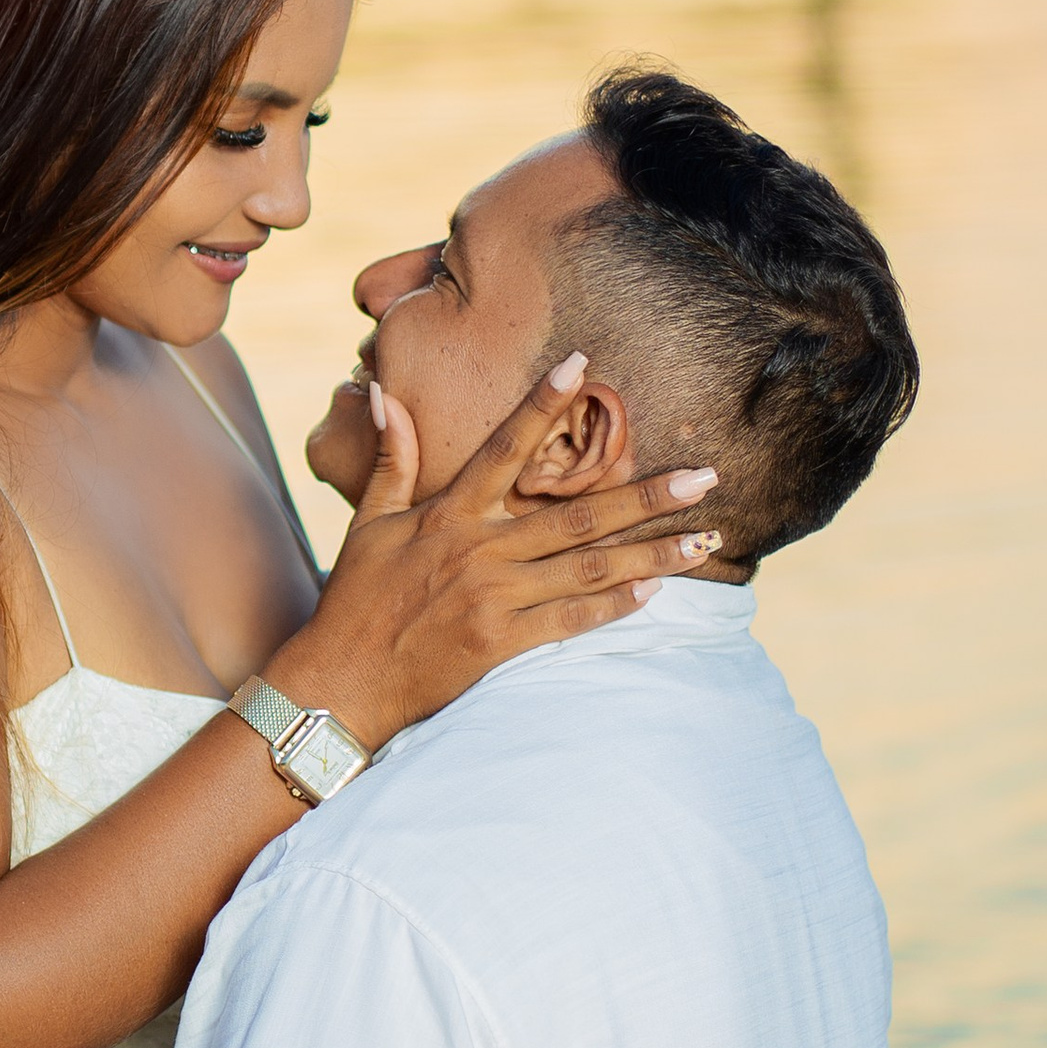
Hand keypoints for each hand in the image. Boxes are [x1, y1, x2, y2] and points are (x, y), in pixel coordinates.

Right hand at [267, 369, 720, 748]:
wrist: (340, 683)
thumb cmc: (354, 601)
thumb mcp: (366, 524)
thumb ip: (389, 459)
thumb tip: (382, 393)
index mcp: (449, 515)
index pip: (504, 447)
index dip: (542, 403)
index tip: (582, 363)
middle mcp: (479, 552)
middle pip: (577, 516)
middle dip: (646, 495)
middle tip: (706, 476)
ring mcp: (495, 600)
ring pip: (589, 569)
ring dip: (652, 554)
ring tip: (706, 539)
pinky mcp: (502, 645)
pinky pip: (570, 621)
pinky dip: (614, 607)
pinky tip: (657, 592)